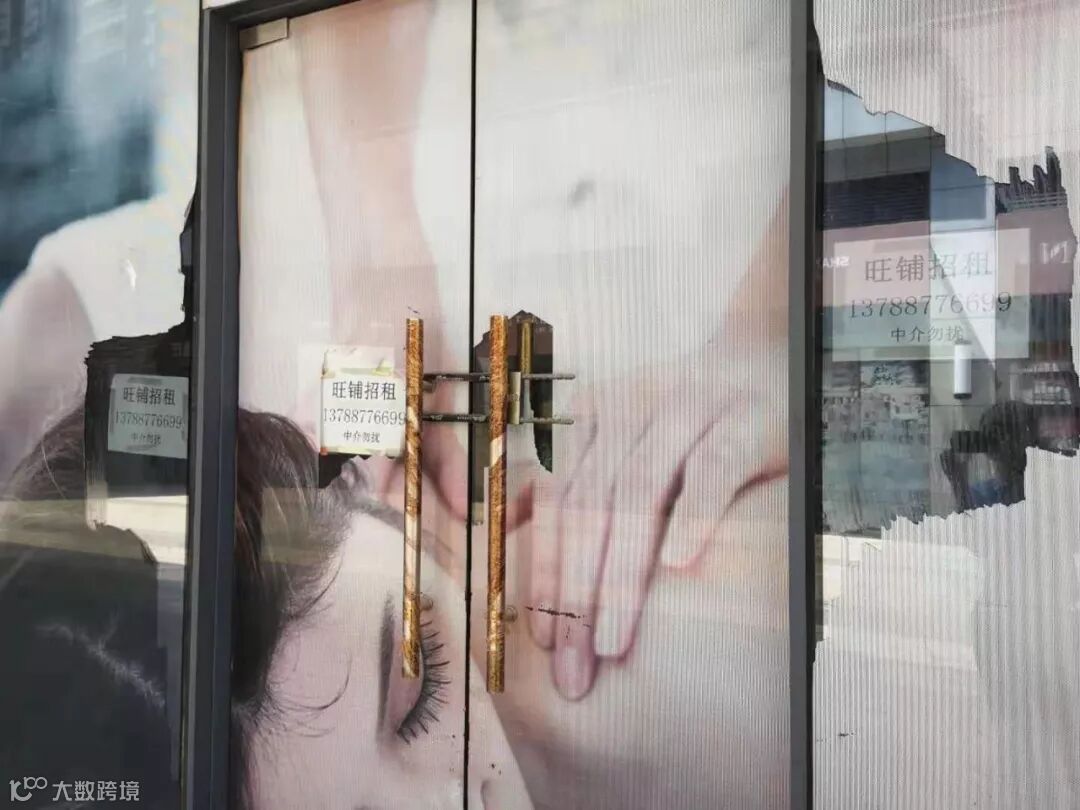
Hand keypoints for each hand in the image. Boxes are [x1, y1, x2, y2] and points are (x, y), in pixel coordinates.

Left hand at [525, 202, 788, 698]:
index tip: (544, 642)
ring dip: (620, 573)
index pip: (558, 503)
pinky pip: (713, 468)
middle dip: (575, 594)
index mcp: (591, 419)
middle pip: (590, 507)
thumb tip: (502, 528)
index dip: (546, 573)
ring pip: (640, 493)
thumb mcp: (613, 437)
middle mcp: (629, 410)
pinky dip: (694, 512)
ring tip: (611, 643)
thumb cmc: (683, 414)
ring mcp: (687, 410)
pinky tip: (680, 564)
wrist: (761, 352)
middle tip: (574, 669)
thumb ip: (563, 478)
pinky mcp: (744, 419)